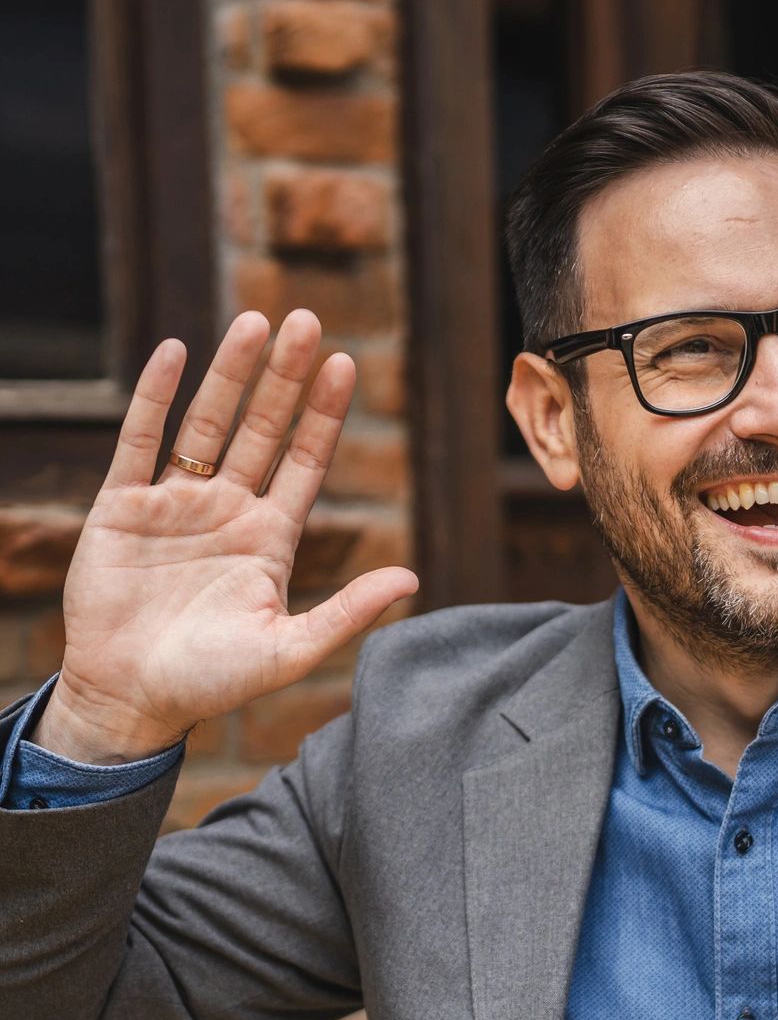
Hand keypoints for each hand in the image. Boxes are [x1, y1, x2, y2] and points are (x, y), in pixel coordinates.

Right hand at [37, 310, 418, 763]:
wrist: (132, 699)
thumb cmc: (212, 682)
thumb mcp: (290, 650)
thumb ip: (349, 612)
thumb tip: (413, 580)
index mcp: (270, 539)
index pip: (305, 461)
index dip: (324, 415)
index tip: (346, 365)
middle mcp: (227, 511)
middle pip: (262, 428)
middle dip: (286, 377)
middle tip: (309, 320)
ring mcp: (174, 504)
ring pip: (207, 423)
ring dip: (230, 373)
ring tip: (256, 322)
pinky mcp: (121, 508)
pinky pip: (139, 441)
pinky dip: (156, 397)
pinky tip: (175, 352)